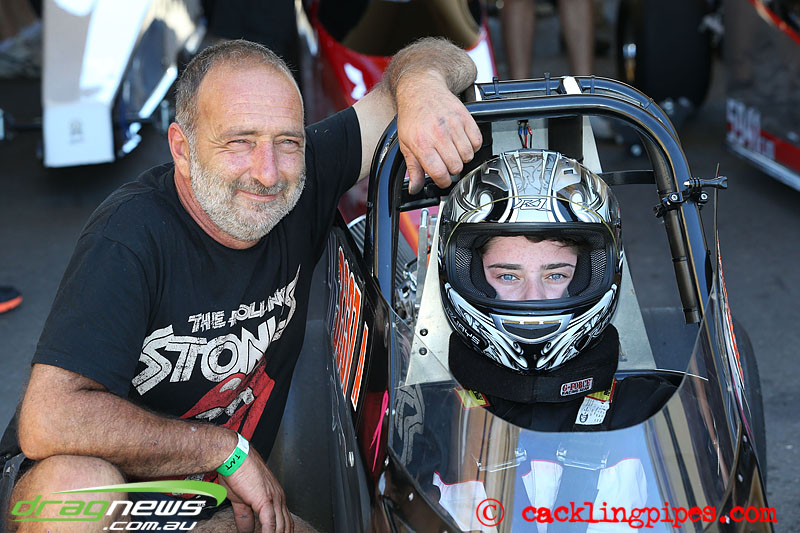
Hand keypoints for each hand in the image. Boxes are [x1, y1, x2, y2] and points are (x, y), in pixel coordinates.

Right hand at [218, 448, 292, 532]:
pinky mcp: (266, 501)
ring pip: (280, 527)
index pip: (285, 521)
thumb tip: (246, 531)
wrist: (233, 458)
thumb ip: (245, 516)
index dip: (282, 532)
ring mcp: (274, 499)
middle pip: (286, 526)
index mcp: (275, 496)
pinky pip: (271, 524)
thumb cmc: (236, 472)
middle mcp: (278, 498)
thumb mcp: (240, 499)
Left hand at [395, 72, 481, 193]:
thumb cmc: (412, 117)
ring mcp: (453, 125)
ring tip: (453, 150)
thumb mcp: (406, 144)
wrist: (421, 89)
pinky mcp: (465, 117)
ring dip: (463, 157)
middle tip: (446, 162)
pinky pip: (477, 140)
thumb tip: (415, 188)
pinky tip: (462, 141)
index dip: (443, 181)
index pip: (440, 173)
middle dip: (452, 169)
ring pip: (468, 155)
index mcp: (422, 144)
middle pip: (456, 166)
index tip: (442, 178)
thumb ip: (413, 168)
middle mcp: (438, 134)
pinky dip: (473, 145)